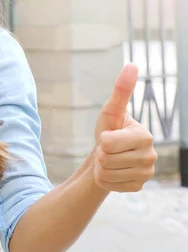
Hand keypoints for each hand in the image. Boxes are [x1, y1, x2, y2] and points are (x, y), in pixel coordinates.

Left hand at [92, 63, 157, 191]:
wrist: (107, 153)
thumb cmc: (109, 128)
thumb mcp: (111, 110)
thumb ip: (121, 90)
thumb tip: (132, 65)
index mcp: (145, 136)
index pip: (109, 143)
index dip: (102, 139)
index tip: (109, 135)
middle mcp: (151, 156)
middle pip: (106, 159)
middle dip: (100, 153)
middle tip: (107, 148)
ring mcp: (146, 173)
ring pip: (106, 173)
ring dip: (100, 166)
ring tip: (108, 159)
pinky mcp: (137, 187)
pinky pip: (108, 185)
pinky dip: (103, 178)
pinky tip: (111, 171)